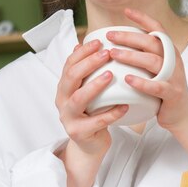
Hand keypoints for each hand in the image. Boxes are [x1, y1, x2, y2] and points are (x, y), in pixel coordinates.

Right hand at [55, 39, 128, 156]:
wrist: (89, 144)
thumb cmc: (91, 113)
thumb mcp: (86, 91)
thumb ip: (85, 72)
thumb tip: (81, 44)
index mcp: (64, 87)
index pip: (69, 64)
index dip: (83, 52)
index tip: (99, 41)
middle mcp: (62, 100)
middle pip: (71, 77)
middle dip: (88, 63)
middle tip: (107, 54)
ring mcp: (69, 117)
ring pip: (79, 98)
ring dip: (95, 85)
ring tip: (111, 75)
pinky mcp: (79, 132)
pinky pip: (97, 121)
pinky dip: (111, 113)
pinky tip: (125, 105)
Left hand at [107, 8, 187, 131]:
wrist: (182, 115)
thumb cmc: (162, 90)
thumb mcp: (156, 70)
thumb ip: (143, 56)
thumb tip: (116, 44)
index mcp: (169, 52)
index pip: (157, 29)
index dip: (143, 18)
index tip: (126, 11)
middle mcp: (173, 60)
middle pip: (151, 42)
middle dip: (129, 36)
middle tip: (110, 36)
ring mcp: (174, 76)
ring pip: (153, 61)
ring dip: (132, 56)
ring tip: (113, 54)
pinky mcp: (172, 94)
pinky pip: (157, 86)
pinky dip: (142, 82)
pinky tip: (128, 79)